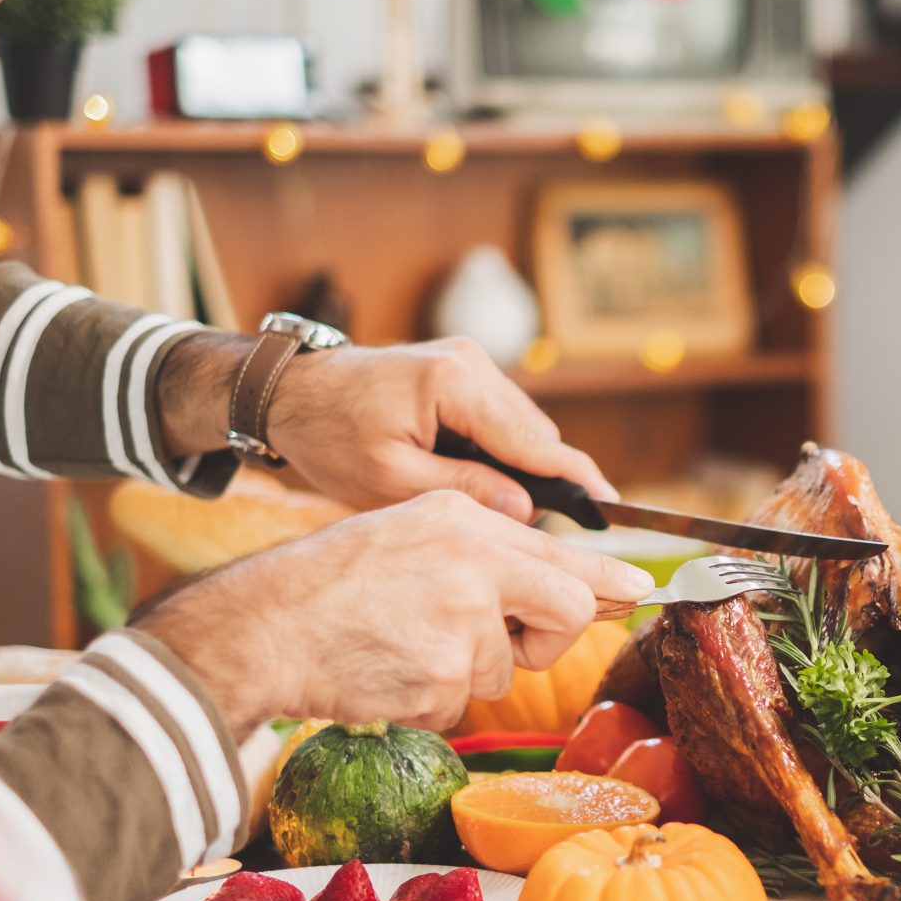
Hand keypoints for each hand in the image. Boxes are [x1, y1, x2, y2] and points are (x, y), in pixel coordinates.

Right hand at [135, 490, 651, 737]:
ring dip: (462, 670)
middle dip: (546, 637)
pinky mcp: (442, 678)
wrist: (260, 628)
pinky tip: (383, 671)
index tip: (643, 591)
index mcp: (465, 523)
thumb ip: (484, 554)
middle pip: (568, 611)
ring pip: (503, 668)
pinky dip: (425, 699)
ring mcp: (462, 625)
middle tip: (503, 639)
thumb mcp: (409, 535)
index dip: (610, 580)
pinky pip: (458, 703)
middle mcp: (474, 566)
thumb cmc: (327, 583)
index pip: (564, 554)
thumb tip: (565, 583)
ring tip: (400, 643)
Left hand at [269, 339, 615, 516]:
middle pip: (538, 436)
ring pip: (523, 430)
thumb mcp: (390, 480)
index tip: (612, 512)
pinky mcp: (462, 373)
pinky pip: (501, 422)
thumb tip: (526, 509)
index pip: (537, 442)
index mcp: (456, 383)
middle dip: (545, 484)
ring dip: (520, 470)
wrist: (288, 392)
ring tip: (503, 514)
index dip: (577, 481)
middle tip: (543, 536)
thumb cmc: (328, 436)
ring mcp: (469, 363)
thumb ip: (463, 492)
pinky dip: (500, 454)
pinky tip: (479, 483)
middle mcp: (473, 364)